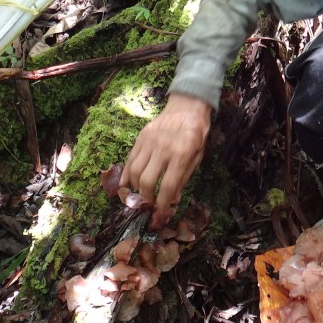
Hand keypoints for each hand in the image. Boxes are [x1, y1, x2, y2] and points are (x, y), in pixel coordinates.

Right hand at [121, 93, 211, 227]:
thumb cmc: (196, 134)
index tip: (159, 215)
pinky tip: (125, 185)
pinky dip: (126, 174)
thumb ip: (183, 178)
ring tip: (140, 195)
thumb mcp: (197, 157)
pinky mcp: (141, 137)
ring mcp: (149, 141)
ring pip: (135, 171)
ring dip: (135, 187)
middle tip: (148, 205)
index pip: (168, 186)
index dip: (162, 205)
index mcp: (181, 154)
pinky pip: (130, 159)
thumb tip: (172, 200)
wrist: (187, 107)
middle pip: (147, 181)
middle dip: (146, 198)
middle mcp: (163, 148)